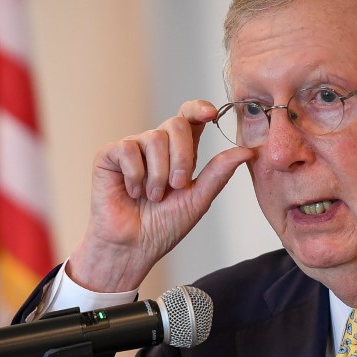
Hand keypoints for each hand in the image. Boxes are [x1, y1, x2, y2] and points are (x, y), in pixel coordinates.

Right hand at [66, 100, 253, 291]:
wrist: (133, 247)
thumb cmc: (163, 226)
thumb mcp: (198, 199)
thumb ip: (219, 173)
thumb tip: (247, 151)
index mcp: (180, 151)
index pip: (190, 117)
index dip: (199, 108)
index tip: (211, 114)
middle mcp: (156, 145)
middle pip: (176, 124)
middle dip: (182, 157)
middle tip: (177, 186)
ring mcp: (132, 147)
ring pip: (153, 138)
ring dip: (157, 175)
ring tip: (152, 196)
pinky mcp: (109, 155)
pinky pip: (127, 149)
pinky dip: (135, 175)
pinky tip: (132, 192)